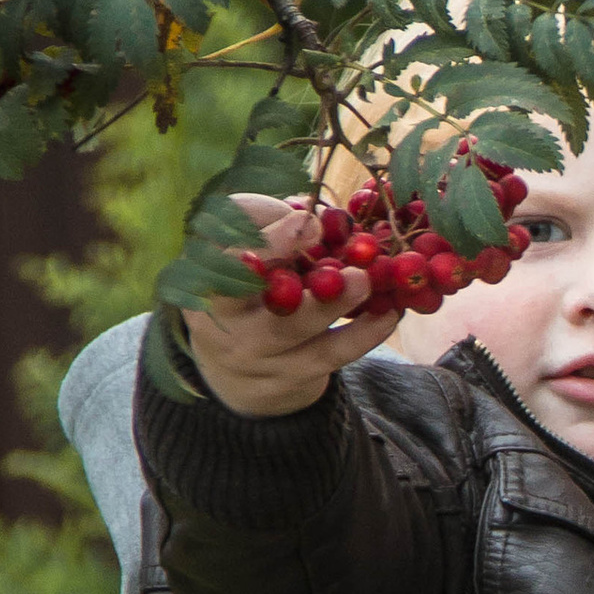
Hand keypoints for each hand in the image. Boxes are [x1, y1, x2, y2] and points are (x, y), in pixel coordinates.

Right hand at [181, 192, 402, 419]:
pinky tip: (389, 311)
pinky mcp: (292, 377)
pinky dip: (364, 333)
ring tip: (364, 280)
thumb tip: (316, 217)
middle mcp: (221, 322)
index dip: (266, 241)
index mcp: (205, 279)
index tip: (306, 222)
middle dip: (289, 270)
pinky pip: (331, 355)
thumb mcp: (242, 251)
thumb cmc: (248, 288)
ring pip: (294, 330)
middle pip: (251, 298)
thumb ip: (266, 224)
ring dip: (332, 304)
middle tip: (333, 254)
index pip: (223, 259)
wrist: (239, 371)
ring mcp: (257, 354)